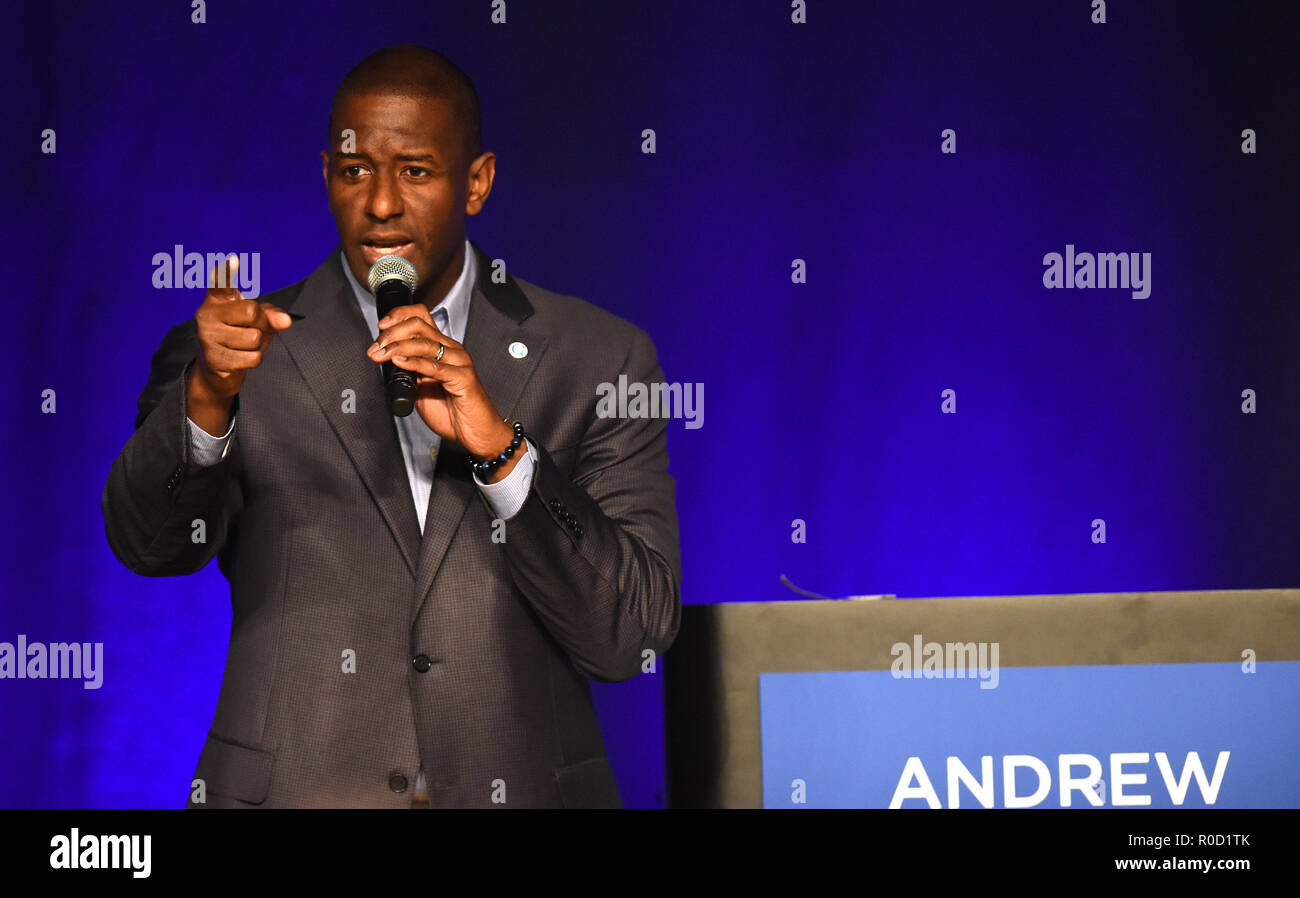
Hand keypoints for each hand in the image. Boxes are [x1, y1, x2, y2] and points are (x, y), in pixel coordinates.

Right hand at [188, 255, 292, 433]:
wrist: (218, 368)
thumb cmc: (239, 335)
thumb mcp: (256, 320)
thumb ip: (271, 314)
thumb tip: (286, 321)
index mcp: (216, 299)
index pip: (220, 283)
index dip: (227, 272)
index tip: (234, 260)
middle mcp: (206, 314)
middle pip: (251, 313)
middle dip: (262, 324)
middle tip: (253, 329)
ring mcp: (207, 336)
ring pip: (253, 338)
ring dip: (258, 345)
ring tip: (245, 345)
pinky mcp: (213, 358)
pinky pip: (252, 358)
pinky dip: (254, 359)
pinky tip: (241, 358)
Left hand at [367, 304, 522, 479]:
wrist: (477, 433)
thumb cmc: (453, 413)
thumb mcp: (422, 388)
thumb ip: (409, 373)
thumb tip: (387, 362)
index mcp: (442, 348)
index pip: (421, 317)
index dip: (399, 316)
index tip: (381, 327)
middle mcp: (451, 350)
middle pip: (419, 325)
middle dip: (392, 333)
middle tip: (376, 347)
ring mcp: (459, 362)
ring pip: (425, 342)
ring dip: (397, 346)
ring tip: (381, 355)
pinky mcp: (463, 378)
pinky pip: (435, 366)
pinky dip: (414, 362)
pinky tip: (400, 362)